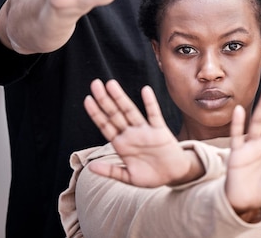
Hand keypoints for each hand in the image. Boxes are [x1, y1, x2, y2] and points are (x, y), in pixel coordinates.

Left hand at [84, 79, 201, 187]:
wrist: (173, 175)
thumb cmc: (150, 176)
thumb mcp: (128, 177)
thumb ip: (110, 171)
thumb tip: (90, 167)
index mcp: (121, 145)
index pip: (105, 125)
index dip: (96, 113)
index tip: (87, 99)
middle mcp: (131, 134)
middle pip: (115, 114)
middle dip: (104, 100)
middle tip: (95, 83)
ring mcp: (145, 131)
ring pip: (130, 111)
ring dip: (120, 98)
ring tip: (111, 84)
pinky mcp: (160, 131)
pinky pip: (154, 115)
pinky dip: (150, 103)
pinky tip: (145, 90)